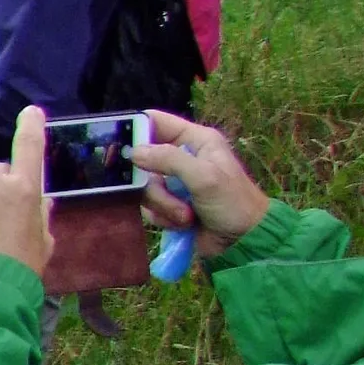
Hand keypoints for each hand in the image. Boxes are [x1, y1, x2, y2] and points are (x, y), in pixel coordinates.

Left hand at [0, 107, 54, 274]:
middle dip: (6, 186)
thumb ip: (41, 214)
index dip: (31, 127)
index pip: (29, 146)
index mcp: (25, 188)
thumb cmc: (23, 264)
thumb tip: (40, 201)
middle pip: (1, 172)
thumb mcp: (44, 239)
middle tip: (8, 216)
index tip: (31, 112)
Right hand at [134, 109, 270, 257]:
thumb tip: (134, 152)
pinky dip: (163, 216)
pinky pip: (149, 205)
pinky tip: (183, 222)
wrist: (244, 242)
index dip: (136, 129)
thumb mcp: (204, 177)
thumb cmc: (233, 203)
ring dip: (162, 203)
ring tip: (185, 214)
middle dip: (152, 182)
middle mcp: (182, 157)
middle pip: (143, 159)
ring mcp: (174, 182)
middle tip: (161, 192)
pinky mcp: (169, 204)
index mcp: (195, 140)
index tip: (119, 146)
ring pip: (145, 186)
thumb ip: (169, 160)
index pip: (156, 122)